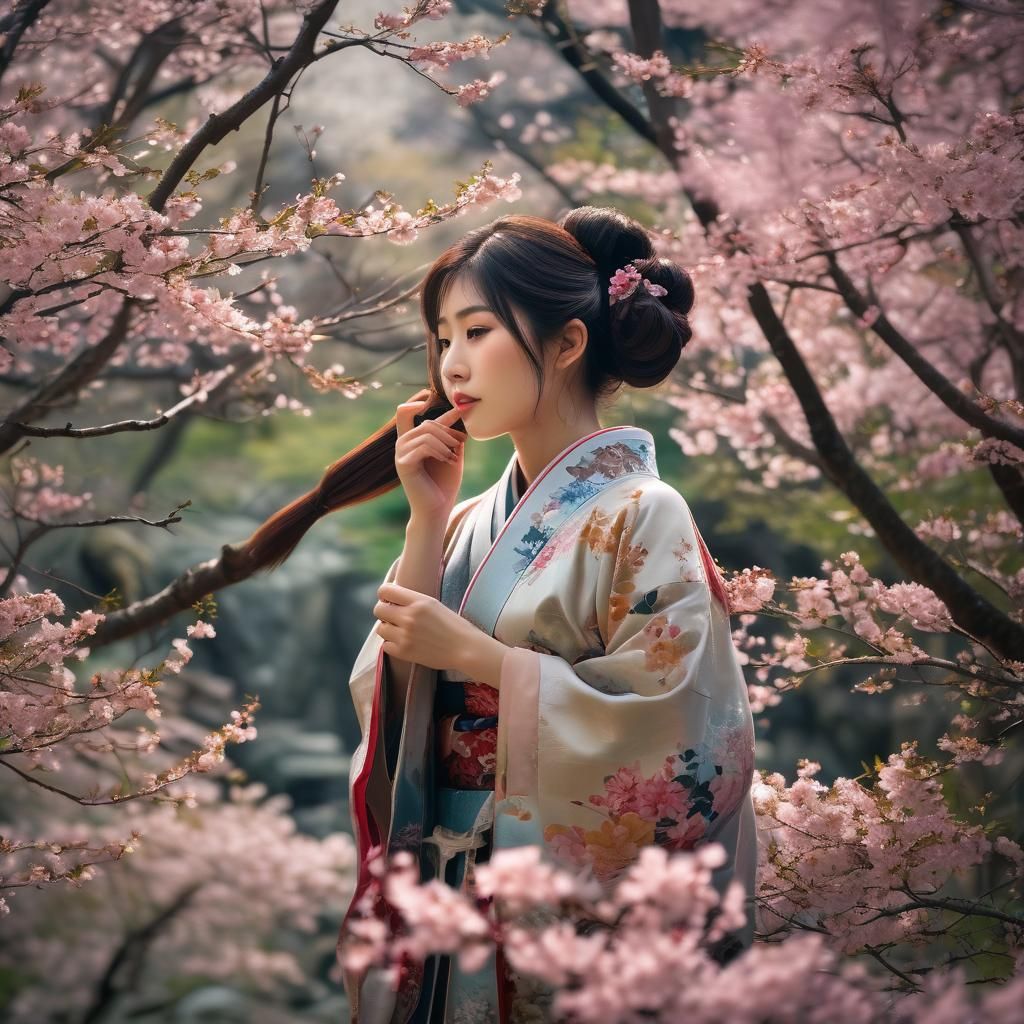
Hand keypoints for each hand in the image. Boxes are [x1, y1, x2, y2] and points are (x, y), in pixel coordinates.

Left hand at [373, 582, 479, 672]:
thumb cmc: (453, 625)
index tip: (390, 600)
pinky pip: (385, 645)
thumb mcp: (434, 604)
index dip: (384, 595)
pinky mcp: (404, 652)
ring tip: (401, 631)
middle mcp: (409, 616)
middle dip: (385, 612)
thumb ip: (413, 601)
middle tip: (395, 617)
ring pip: (381, 628)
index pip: (385, 591)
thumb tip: (391, 601)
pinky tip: (404, 643)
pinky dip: (392, 644)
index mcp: (419, 601)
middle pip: (378, 610)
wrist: (465, 648)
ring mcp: (405, 635)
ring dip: (388, 629)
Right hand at [394, 388, 466, 518]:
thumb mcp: (451, 454)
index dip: (419, 401)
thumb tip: (458, 411)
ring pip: (426, 432)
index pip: (406, 412)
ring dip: (446, 442)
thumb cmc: (444, 484)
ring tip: (454, 456)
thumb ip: (451, 435)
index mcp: (410, 441)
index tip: (438, 404)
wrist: (437, 509)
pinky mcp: (403, 464)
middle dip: (448, 430)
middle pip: (425, 422)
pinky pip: (424, 445)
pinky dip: (440, 451)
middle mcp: (402, 445)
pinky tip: (449, 461)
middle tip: (461, 444)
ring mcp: (400, 454)